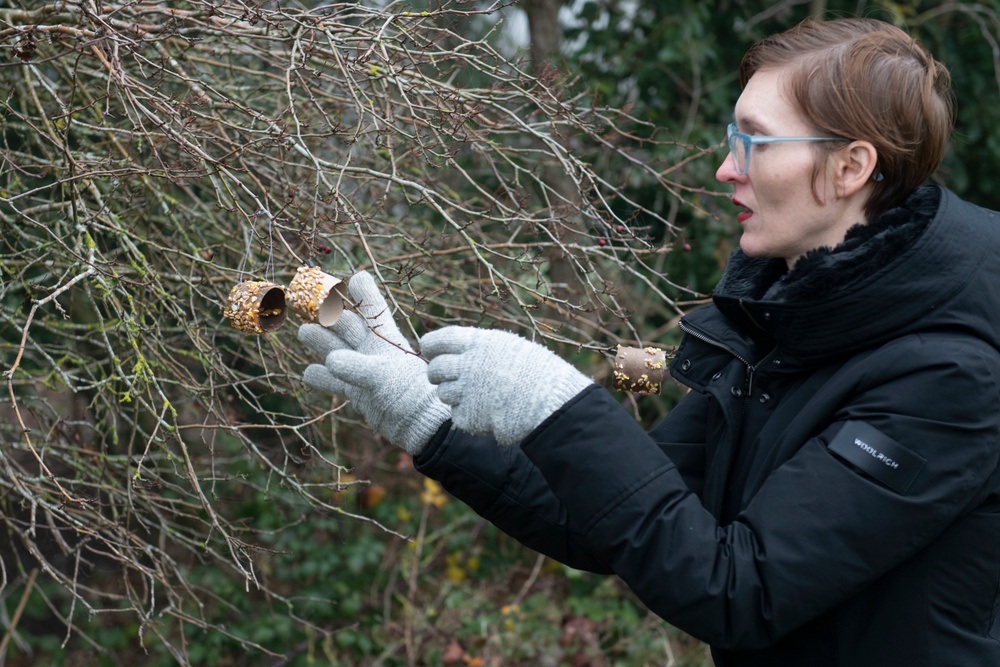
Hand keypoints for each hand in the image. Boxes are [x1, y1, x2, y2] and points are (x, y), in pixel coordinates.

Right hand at [298, 271, 449, 454]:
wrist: (422, 426)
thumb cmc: (410, 394)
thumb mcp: (383, 377)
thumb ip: (357, 367)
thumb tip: (329, 361)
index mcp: (385, 338)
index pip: (372, 308)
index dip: (364, 292)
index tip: (357, 275)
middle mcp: (373, 351)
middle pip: (347, 327)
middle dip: (329, 314)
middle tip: (307, 301)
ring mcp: (364, 371)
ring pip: (337, 351)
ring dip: (321, 342)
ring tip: (303, 331)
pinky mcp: (360, 393)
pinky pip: (336, 382)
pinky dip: (323, 378)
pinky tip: (309, 373)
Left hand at [420, 327, 592, 445]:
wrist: (552, 404)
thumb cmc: (541, 374)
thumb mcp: (513, 349)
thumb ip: (484, 350)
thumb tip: (463, 351)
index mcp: (479, 343)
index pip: (439, 340)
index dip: (431, 346)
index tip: (430, 350)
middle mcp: (467, 365)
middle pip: (434, 369)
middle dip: (438, 375)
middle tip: (449, 379)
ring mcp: (465, 392)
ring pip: (443, 394)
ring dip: (455, 396)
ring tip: (478, 397)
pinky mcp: (467, 417)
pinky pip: (457, 415)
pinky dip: (468, 416)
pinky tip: (487, 413)